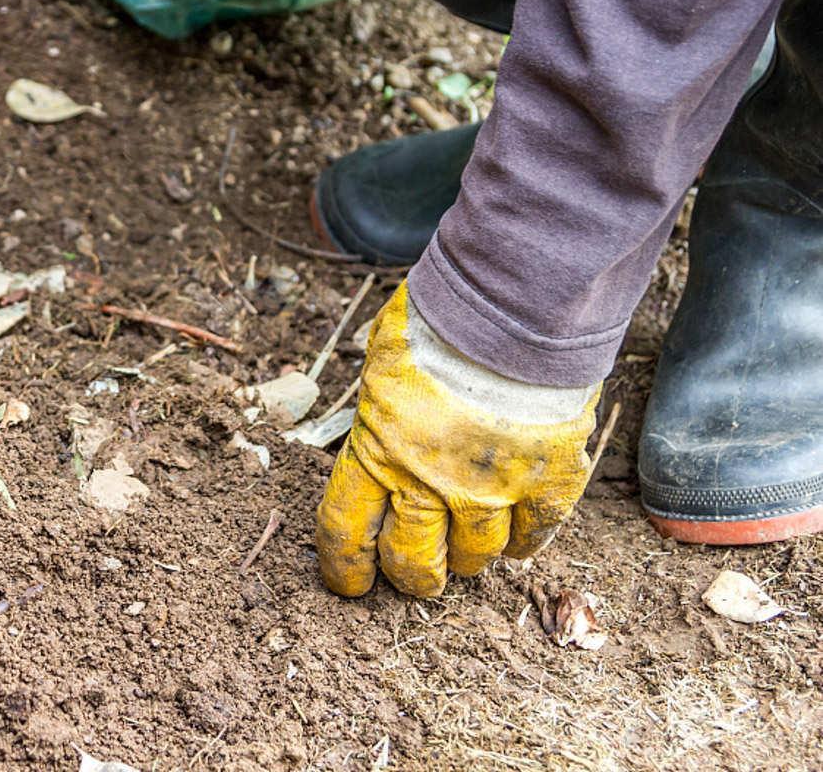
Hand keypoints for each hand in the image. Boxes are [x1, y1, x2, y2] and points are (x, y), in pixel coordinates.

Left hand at [315, 283, 598, 596]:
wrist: (514, 307)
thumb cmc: (441, 320)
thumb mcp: (382, 360)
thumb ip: (380, 407)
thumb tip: (378, 423)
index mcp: (377, 450)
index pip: (346, 530)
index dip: (345, 567)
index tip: (350, 584)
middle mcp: (428, 481)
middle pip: (412, 560)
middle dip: (412, 576)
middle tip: (419, 575)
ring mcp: (490, 488)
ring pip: (476, 556)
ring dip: (469, 560)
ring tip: (470, 550)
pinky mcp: (546, 481)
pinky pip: (535, 534)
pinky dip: (526, 542)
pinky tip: (519, 539)